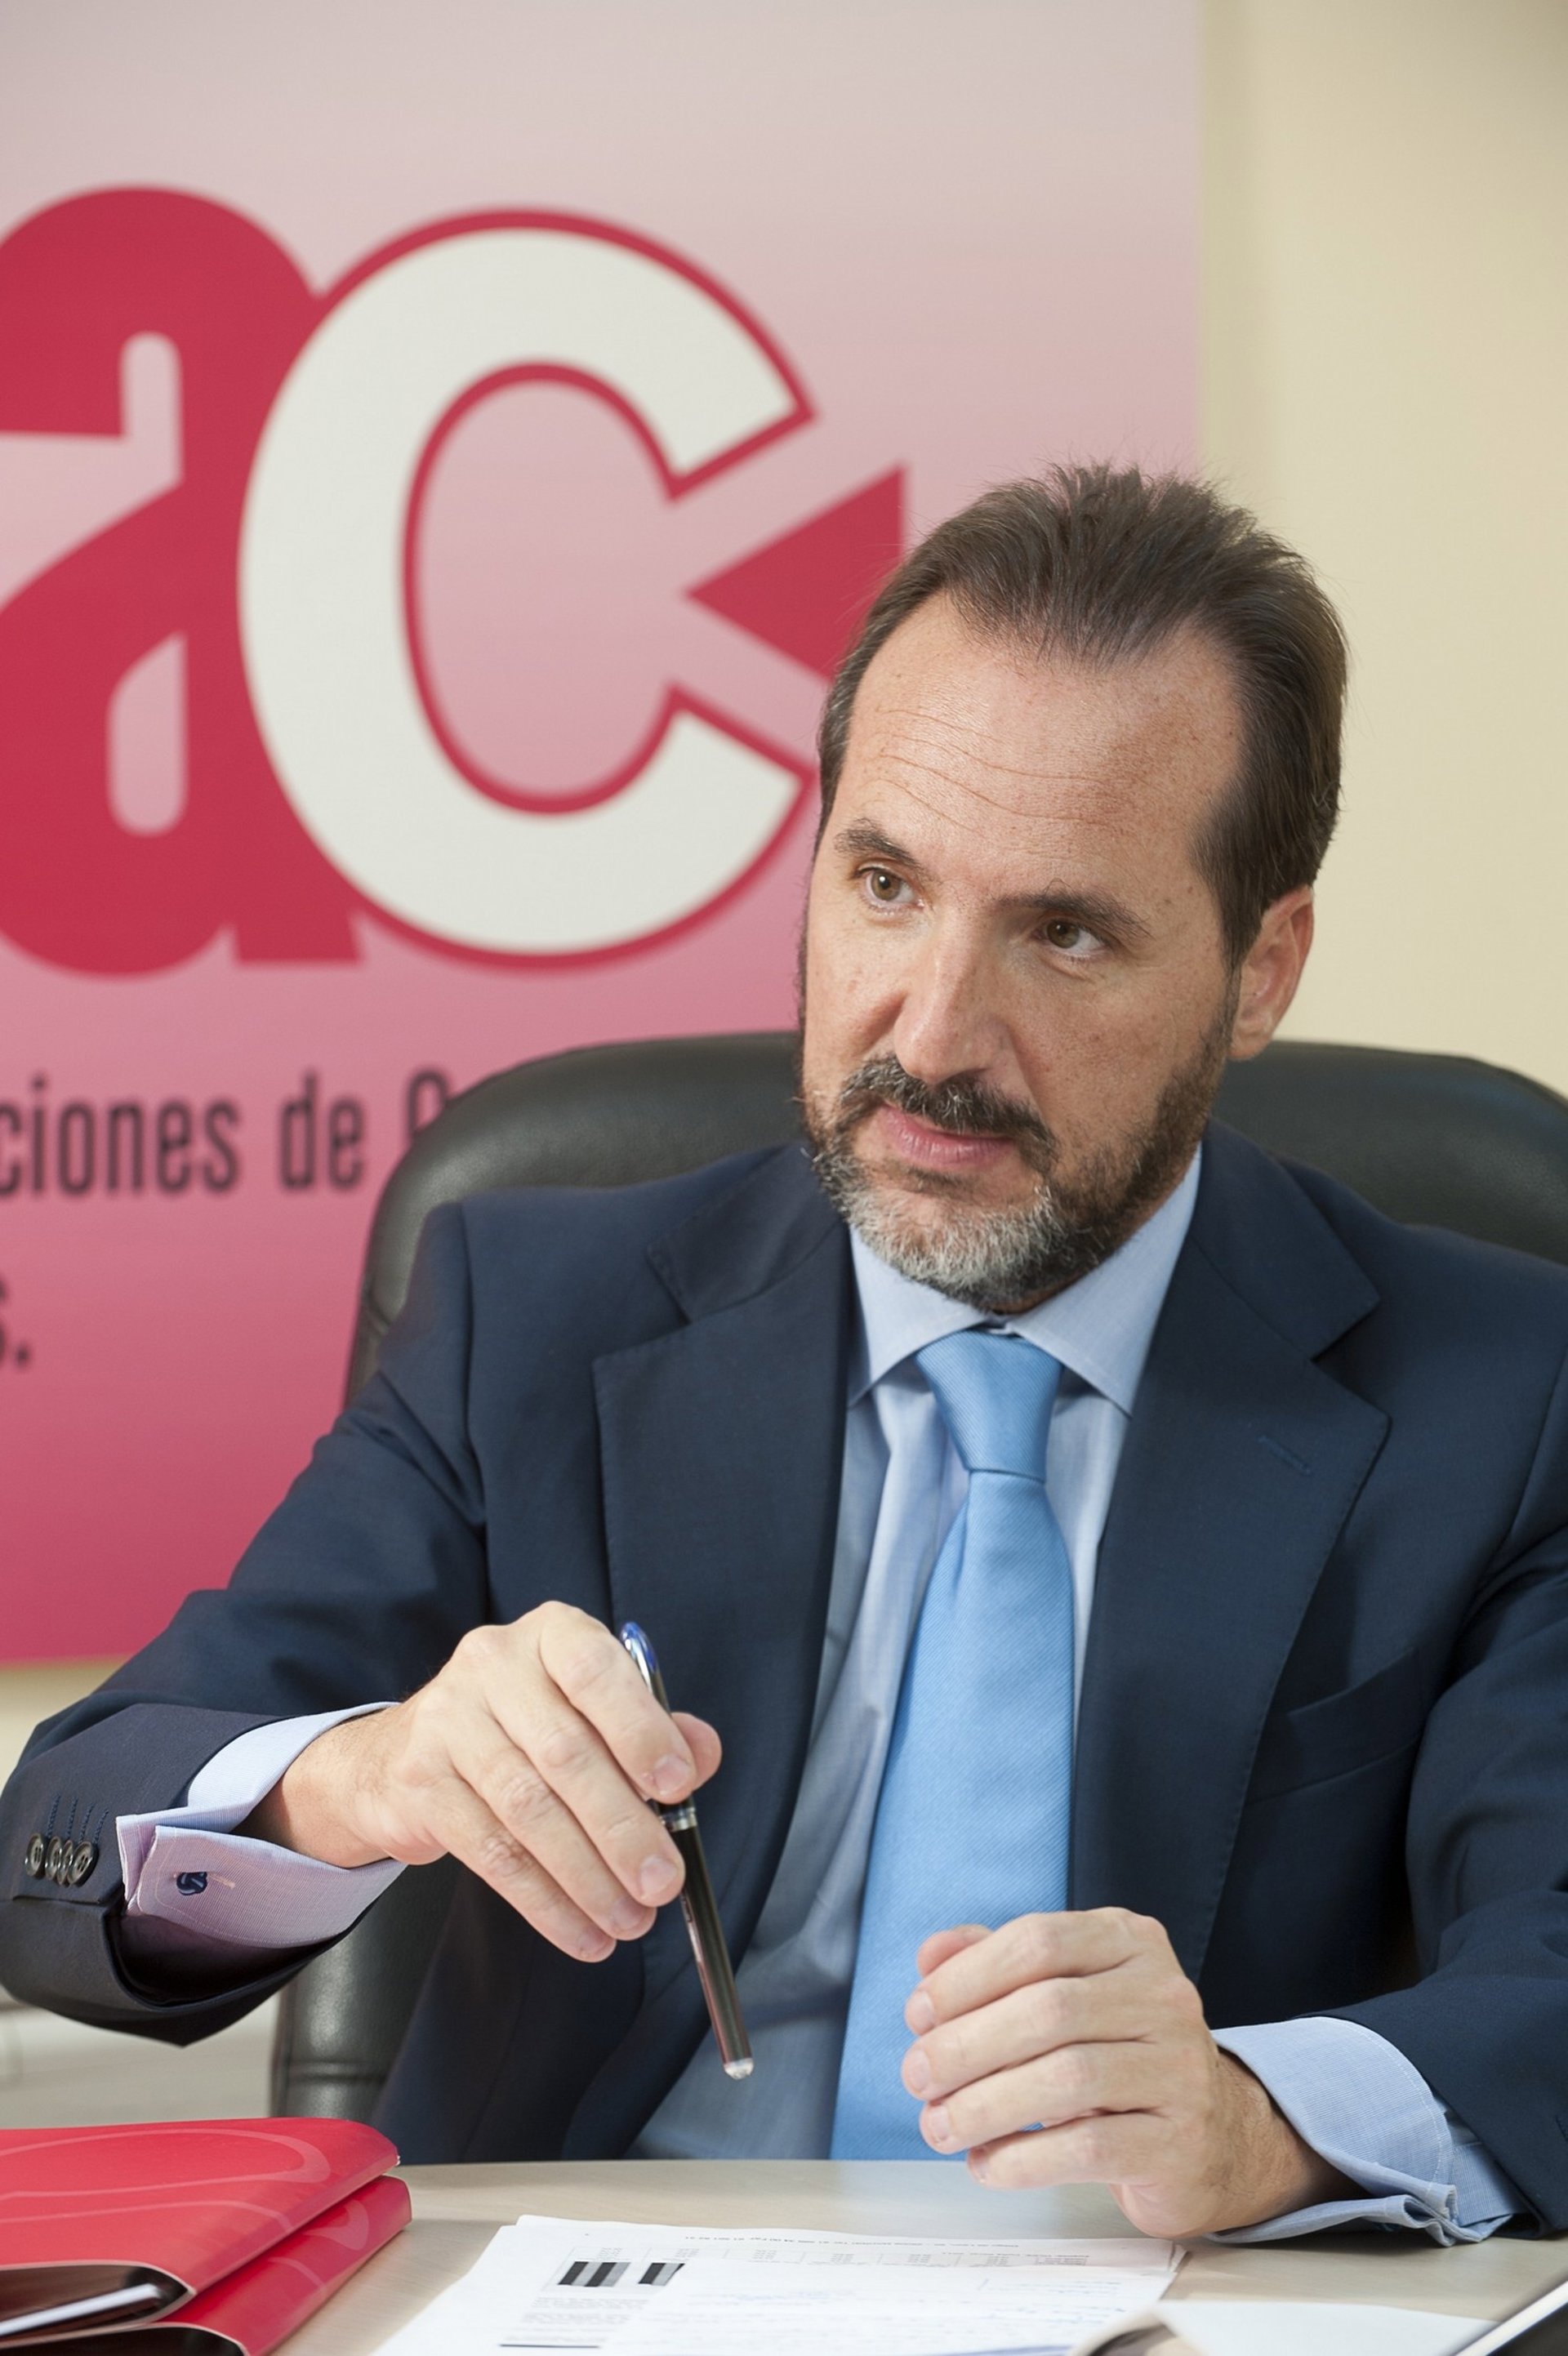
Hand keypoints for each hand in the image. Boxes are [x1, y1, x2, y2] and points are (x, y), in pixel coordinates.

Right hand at [242, 1604, 720, 1964]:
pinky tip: (581, 1930)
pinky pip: (494, 1854)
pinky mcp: (422, 1783)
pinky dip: (545, 1901)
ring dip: (588, 1877)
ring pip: (530, 1811)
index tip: (679, 1786)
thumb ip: (651, 1727)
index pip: (595, 1671)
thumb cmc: (522, 1727)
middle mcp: (494, 1665)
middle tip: (662, 1882)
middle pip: (566, 1754)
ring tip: (629, 1919)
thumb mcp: (589, 1709)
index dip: (640, 1729)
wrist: (404, 1753)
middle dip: (623, 1828)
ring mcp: (449, 1721)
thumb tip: (701, 1752)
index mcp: (550, 1635)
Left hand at [899, 1910, 1352, 2235]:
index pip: (1038, 1940)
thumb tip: (930, 1956)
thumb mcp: (1061, 1992)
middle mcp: (1163, 1995)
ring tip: (940, 2127)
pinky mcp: (1179, 2141)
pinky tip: (987, 2164)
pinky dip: (1024, 2159)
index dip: (967, 1977)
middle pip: (1048, 2009)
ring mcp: (1180, 2068)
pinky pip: (1091, 2148)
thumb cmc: (1115, 2055)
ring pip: (1068, 2078)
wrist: (1206, 2137)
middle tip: (917, 2078)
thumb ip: (995, 1965)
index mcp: (1128, 1941)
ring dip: (986, 2106)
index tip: (918, 2015)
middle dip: (966, 2046)